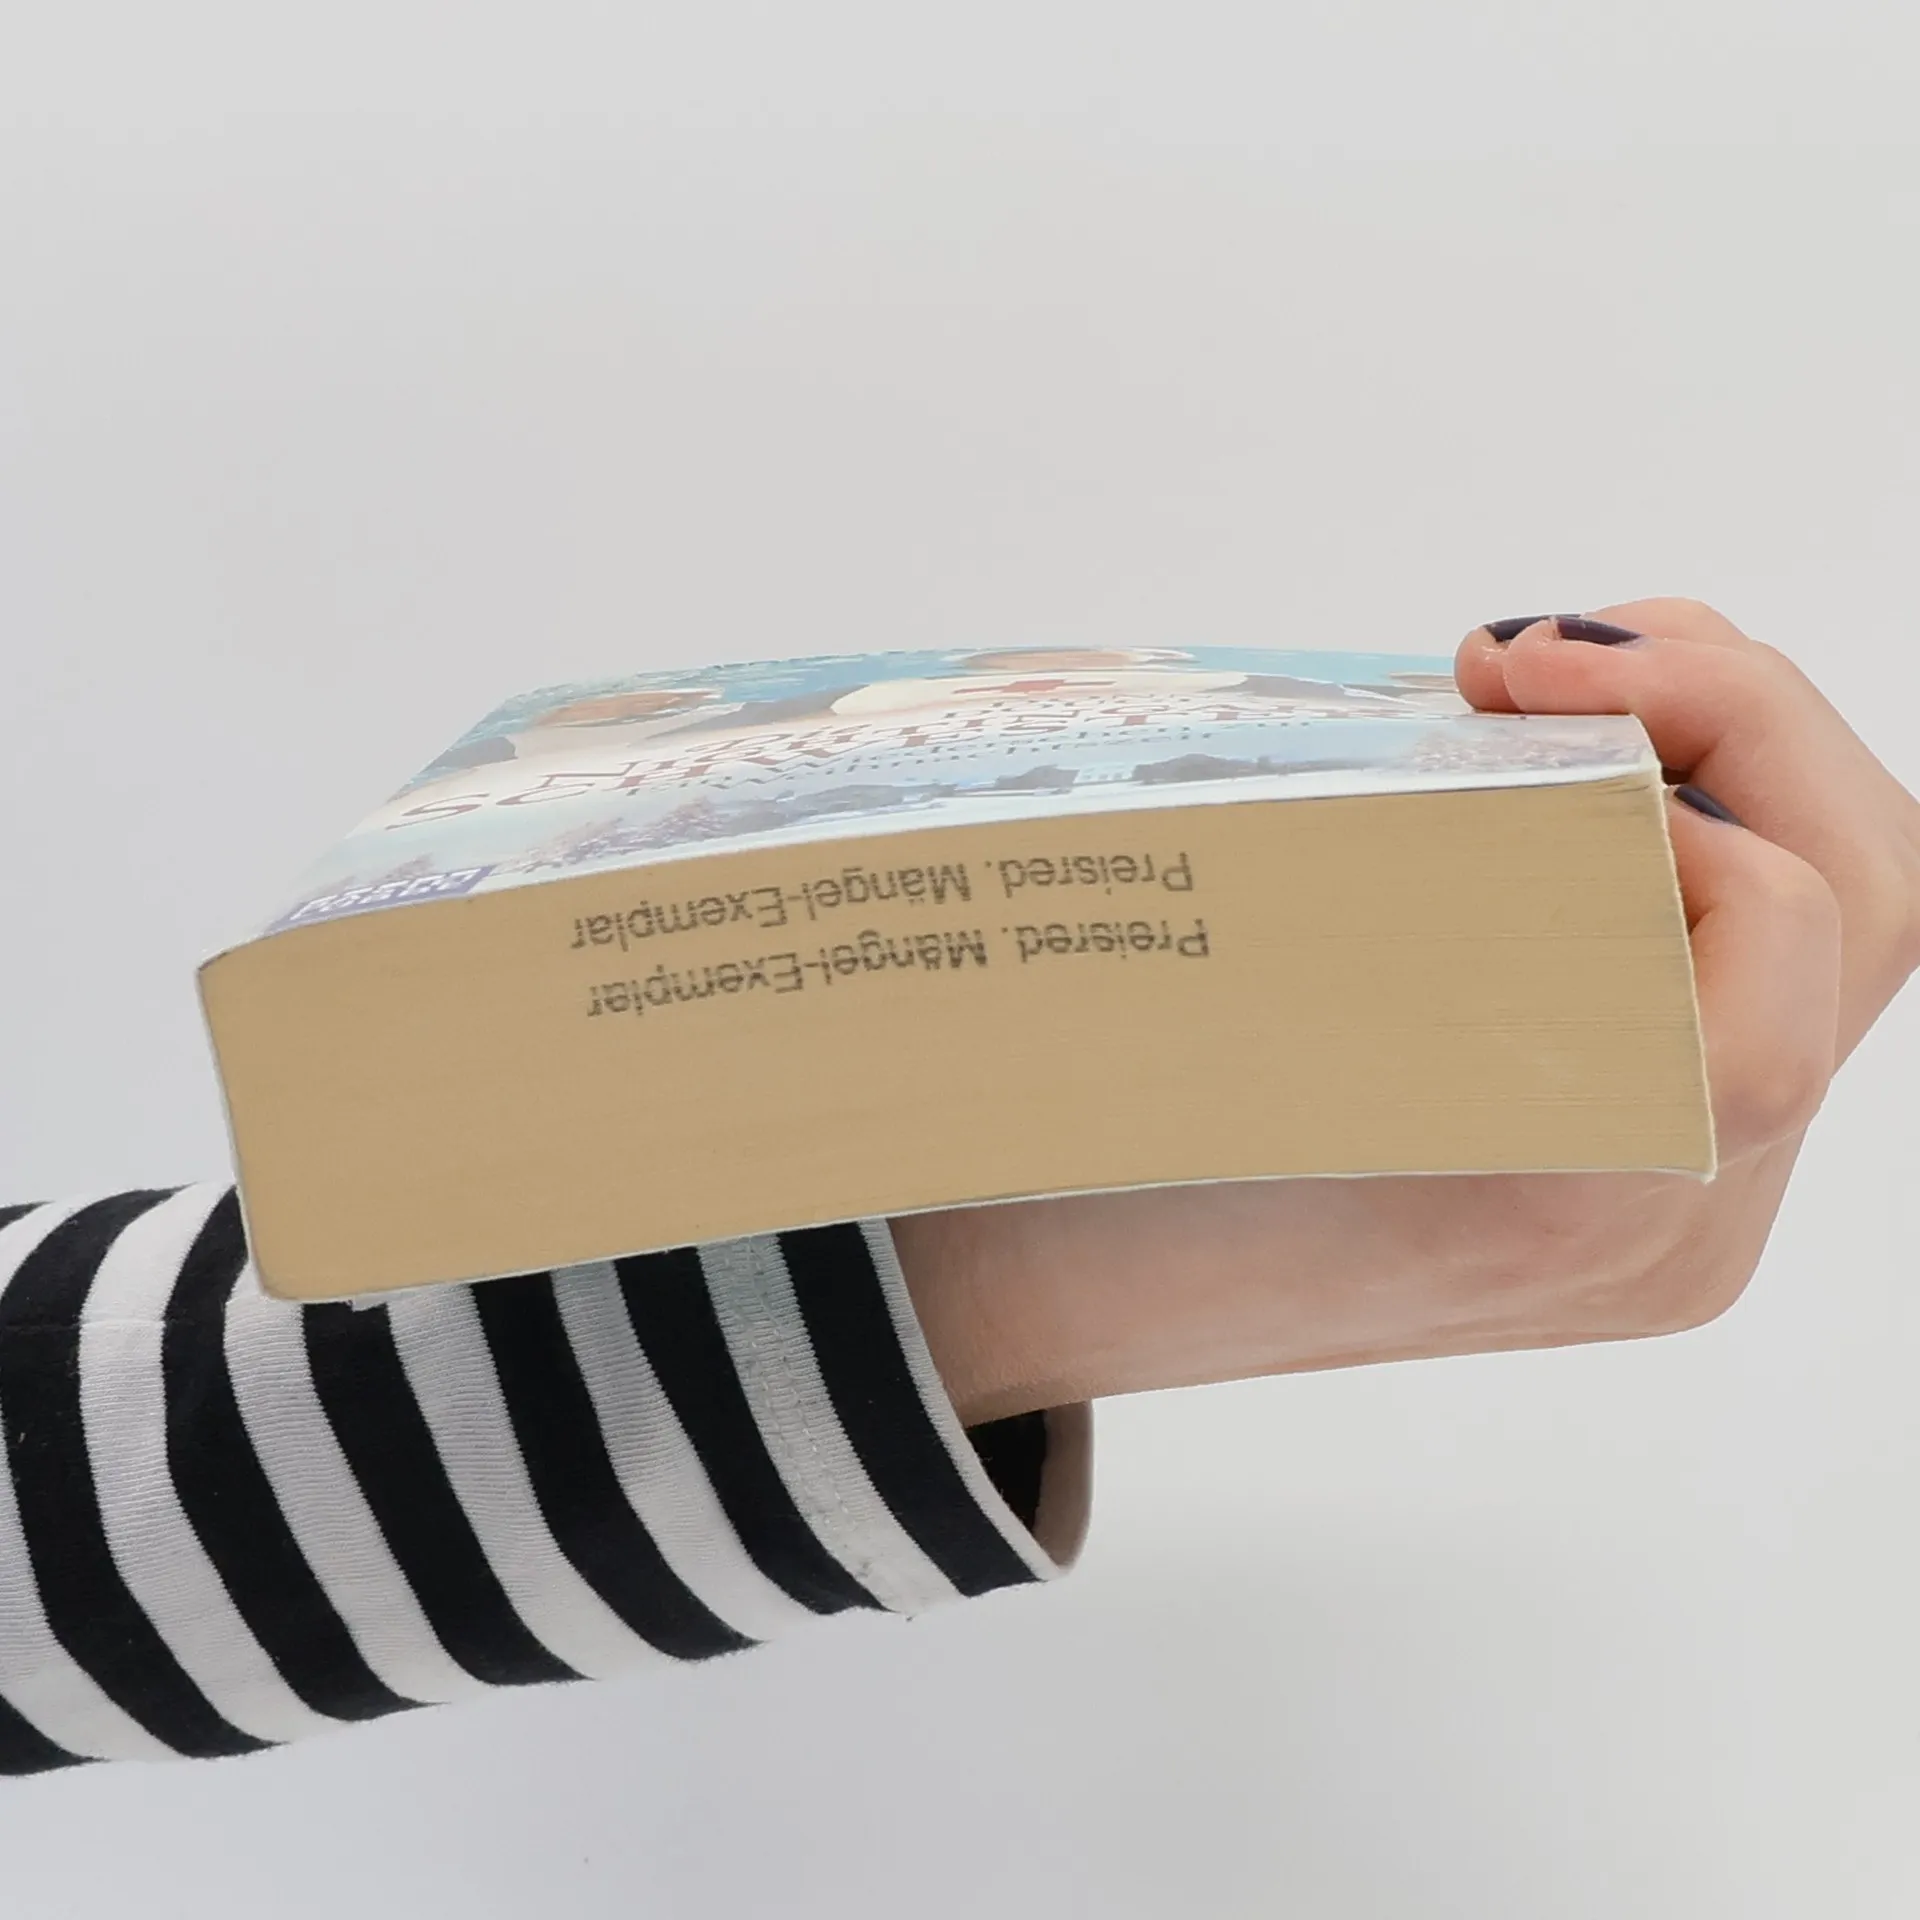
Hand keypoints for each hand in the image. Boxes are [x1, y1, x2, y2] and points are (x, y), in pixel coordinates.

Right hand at [894, 601, 1919, 1425]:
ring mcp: (1678, 1217)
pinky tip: (1536, 816)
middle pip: (1869, 905)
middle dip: (1746, 716)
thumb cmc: (1082, 1162)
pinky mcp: (1652, 1192)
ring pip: (1827, 939)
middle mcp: (1670, 1220)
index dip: (1702, 757)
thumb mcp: (1212, 996)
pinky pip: (1741, 986)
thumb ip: (1398, 867)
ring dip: (1720, 771)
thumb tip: (1493, 707)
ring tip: (1547, 702)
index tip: (1508, 699)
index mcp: (1566, 1196)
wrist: (1045, 1303)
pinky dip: (1674, 857)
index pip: (1793, 932)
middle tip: (1541, 654)